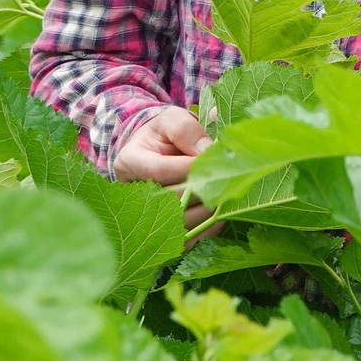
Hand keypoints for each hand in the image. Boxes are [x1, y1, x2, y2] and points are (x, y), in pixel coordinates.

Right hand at [114, 106, 222, 237]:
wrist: (155, 153)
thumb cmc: (164, 134)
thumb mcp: (172, 120)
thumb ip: (187, 129)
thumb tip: (207, 151)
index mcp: (130, 162)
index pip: (160, 171)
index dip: (190, 168)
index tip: (215, 160)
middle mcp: (132, 194)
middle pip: (171, 200)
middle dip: (203, 190)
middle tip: (230, 179)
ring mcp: (145, 218)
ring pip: (181, 223)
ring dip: (208, 210)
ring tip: (228, 193)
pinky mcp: (162, 234)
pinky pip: (188, 240)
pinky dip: (208, 229)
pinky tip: (222, 212)